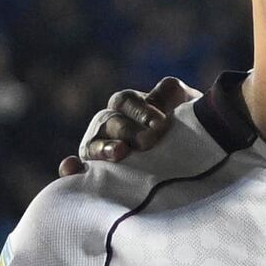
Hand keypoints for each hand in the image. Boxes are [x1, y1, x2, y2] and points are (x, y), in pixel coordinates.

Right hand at [78, 79, 211, 173]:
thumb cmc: (189, 131)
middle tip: (148, 141)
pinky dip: (71, 170)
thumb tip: (167, 89)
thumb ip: (173, 95)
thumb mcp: (186, 107)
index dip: (141, 110)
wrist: (194, 165)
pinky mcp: (95, 175)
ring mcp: (99, 149)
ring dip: (102, 148)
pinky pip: (78, 172)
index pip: (127, 102)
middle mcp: (109, 125)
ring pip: (92, 145)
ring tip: (118, 153)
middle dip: (127, 130)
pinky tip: (70, 169)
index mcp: (129, 106)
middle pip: (110, 122)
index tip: (160, 123)